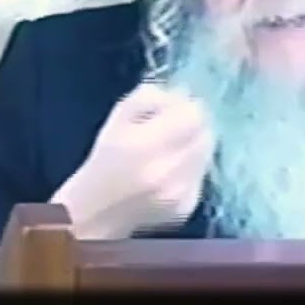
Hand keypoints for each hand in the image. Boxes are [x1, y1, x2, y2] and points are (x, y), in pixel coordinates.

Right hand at [52, 82, 214, 238]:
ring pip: (207, 154)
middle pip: (205, 134)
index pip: (194, 116)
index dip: (189, 106)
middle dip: (195, 126)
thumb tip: (180, 94)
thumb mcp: (118, 119)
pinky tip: (171, 171)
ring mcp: (179, 192)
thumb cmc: (106, 159)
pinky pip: (202, 175)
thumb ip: (149, 97)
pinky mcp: (187, 206)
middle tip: (177, 127)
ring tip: (172, 149)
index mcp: (146, 144)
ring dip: (195, 146)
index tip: (179, 107)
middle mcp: (167, 170)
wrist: (97, 211)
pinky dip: (192, 168)